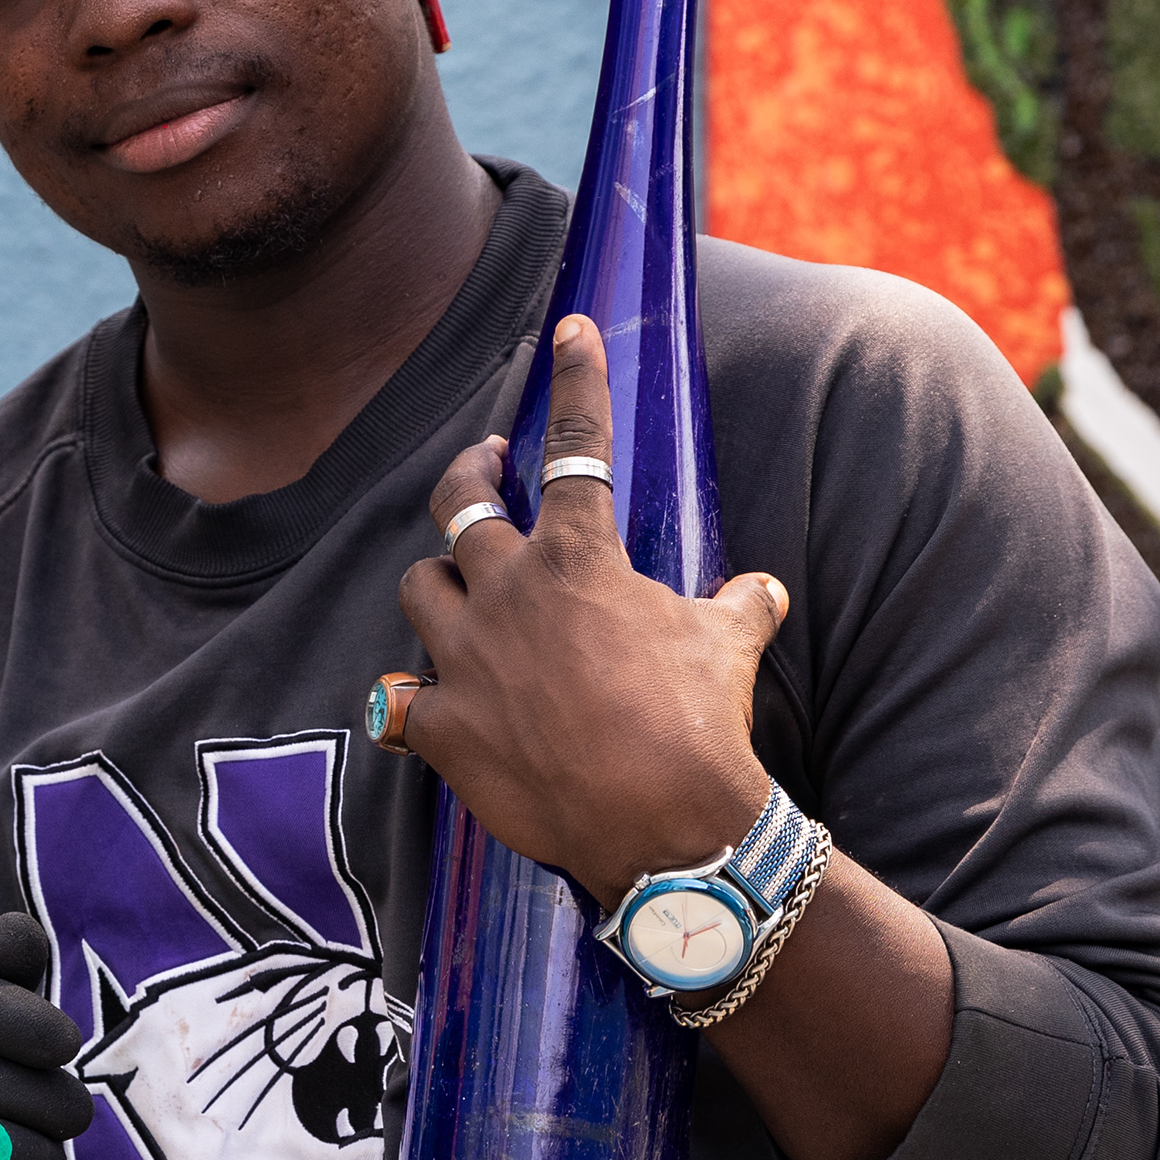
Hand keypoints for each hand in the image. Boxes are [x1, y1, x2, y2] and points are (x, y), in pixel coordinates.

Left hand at [393, 315, 793, 907]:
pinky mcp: (442, 727)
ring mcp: (467, 660)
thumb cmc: (702, 726)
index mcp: (580, 560)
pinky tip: (420, 709)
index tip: (573, 330)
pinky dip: (411, 702)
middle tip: (486, 469)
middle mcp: (510, 595)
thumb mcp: (729, 647)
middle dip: (471, 475)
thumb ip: (736, 605)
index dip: (578, 379)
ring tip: (461, 594)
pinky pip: (397, 701)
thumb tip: (762, 589)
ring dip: (442, 586)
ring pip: (422, 588)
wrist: (666, 828)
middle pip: (460, 504)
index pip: (576, 445)